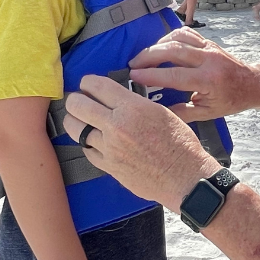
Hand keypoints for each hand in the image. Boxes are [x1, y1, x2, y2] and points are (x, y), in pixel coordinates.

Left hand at [62, 75, 216, 211]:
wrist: (185, 178)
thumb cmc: (180, 143)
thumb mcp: (160, 112)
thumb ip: (134, 104)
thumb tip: (117, 99)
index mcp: (132, 107)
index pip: (97, 86)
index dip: (87, 82)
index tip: (86, 84)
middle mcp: (117, 125)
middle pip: (78, 105)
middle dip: (74, 100)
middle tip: (77, 101)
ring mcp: (110, 148)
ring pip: (76, 129)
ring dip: (75, 122)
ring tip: (80, 120)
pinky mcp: (109, 167)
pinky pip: (87, 151)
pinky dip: (88, 144)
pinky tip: (94, 142)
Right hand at [127, 28, 257, 122]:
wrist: (252, 83)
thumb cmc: (231, 100)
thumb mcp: (209, 113)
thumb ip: (183, 113)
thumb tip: (159, 113)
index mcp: (209, 80)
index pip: (175, 75)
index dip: (151, 75)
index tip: (134, 76)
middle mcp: (208, 60)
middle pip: (173, 50)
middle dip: (149, 55)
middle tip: (133, 64)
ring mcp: (208, 47)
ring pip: (178, 38)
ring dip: (157, 45)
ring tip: (144, 56)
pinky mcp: (208, 41)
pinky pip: (185, 33)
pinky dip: (170, 37)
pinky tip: (160, 46)